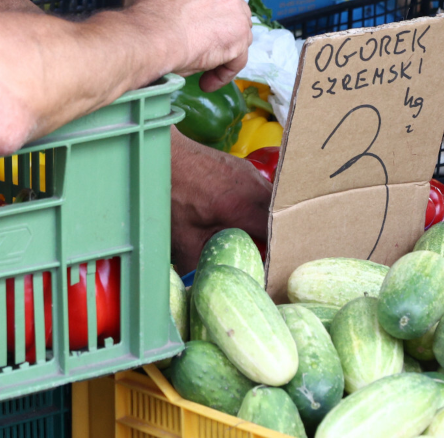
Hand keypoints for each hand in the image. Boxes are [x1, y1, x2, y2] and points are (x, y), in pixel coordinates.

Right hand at [131, 0, 251, 89]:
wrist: (149, 37)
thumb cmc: (145, 24)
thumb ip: (183, 5)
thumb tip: (186, 25)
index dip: (206, 15)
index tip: (195, 32)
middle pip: (230, 10)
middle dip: (219, 32)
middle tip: (202, 52)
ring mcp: (233, 6)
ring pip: (238, 34)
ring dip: (223, 53)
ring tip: (202, 71)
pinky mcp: (239, 33)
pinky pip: (238, 57)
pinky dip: (224, 72)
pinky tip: (207, 82)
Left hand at [170, 129, 271, 273]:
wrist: (163, 155)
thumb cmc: (171, 196)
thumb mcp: (182, 238)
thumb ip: (197, 264)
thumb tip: (203, 287)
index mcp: (241, 209)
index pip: (276, 234)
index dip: (277, 252)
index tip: (270, 264)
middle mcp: (253, 188)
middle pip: (279, 217)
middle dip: (275, 236)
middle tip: (263, 250)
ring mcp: (250, 174)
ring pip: (273, 202)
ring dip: (267, 219)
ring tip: (251, 233)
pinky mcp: (243, 167)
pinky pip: (261, 189)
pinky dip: (257, 204)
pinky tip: (238, 212)